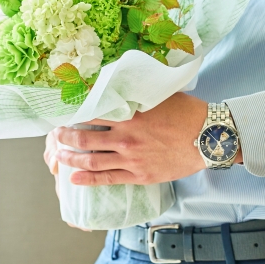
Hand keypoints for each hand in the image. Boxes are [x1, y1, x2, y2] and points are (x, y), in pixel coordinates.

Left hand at [49, 93, 242, 185]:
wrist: (210, 137)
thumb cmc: (187, 112)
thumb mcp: (158, 95)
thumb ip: (135, 93)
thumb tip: (118, 84)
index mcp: (129, 114)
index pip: (91, 112)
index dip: (73, 113)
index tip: (62, 112)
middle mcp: (126, 136)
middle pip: (83, 138)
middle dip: (64, 137)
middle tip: (54, 134)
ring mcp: (131, 157)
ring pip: (91, 160)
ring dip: (70, 157)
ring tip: (58, 155)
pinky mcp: (139, 174)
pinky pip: (107, 178)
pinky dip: (87, 179)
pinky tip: (74, 178)